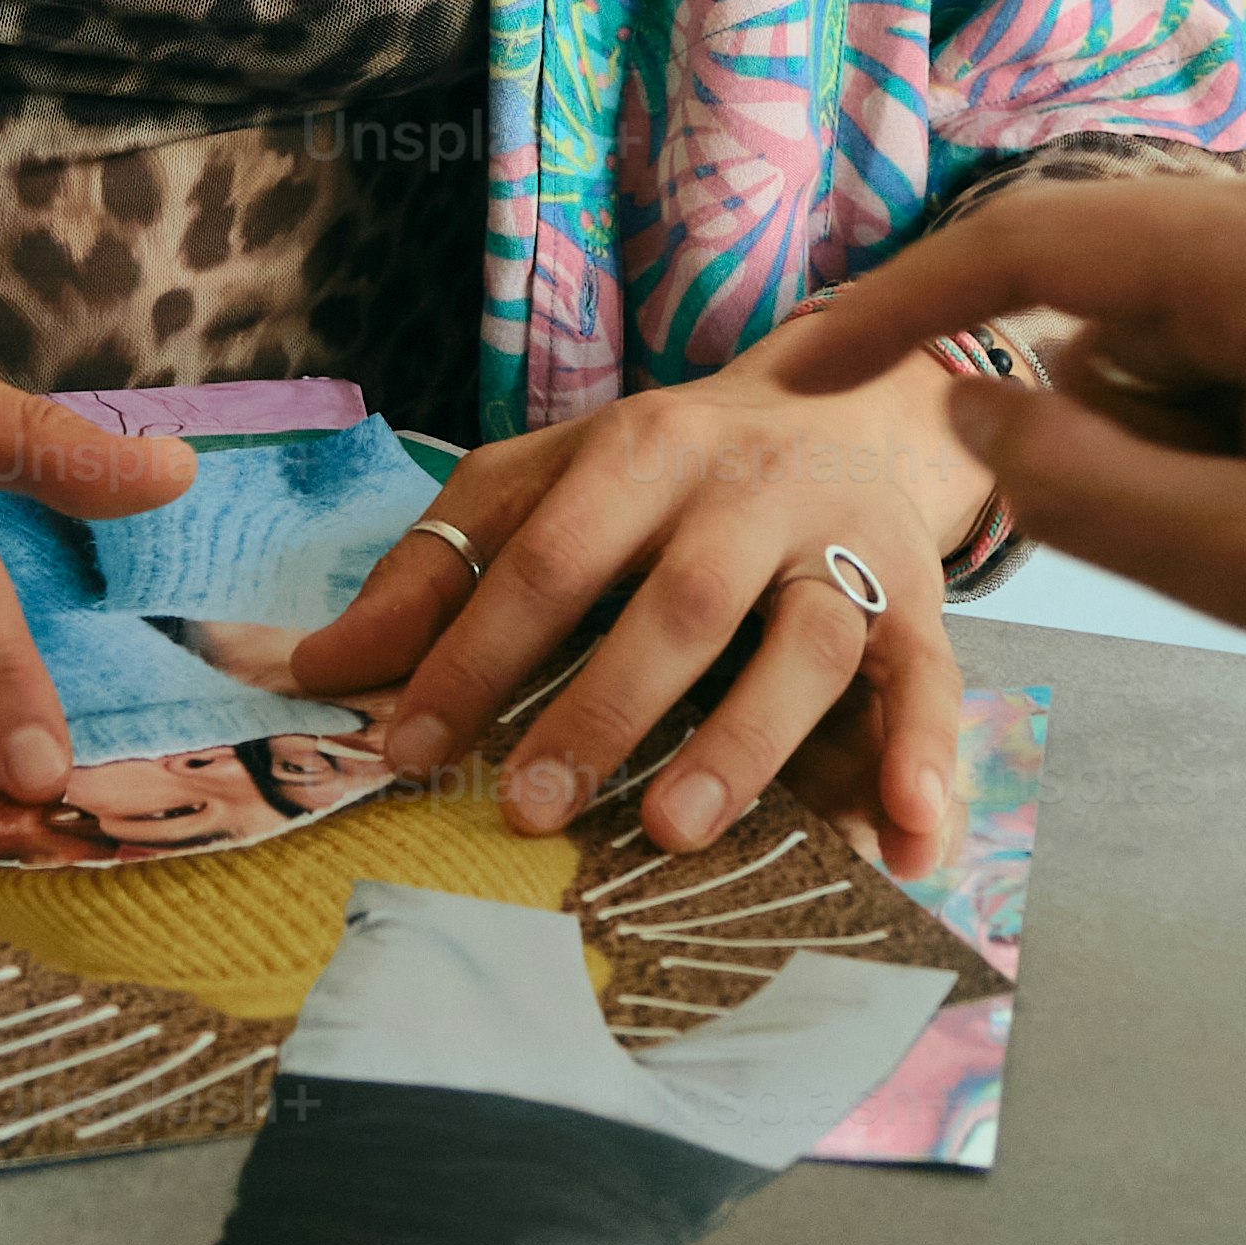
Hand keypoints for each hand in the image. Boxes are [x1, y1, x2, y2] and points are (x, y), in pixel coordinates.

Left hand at [287, 348, 982, 874]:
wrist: (844, 404)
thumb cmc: (660, 472)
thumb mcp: (538, 484)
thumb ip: (435, 569)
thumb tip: (314, 670)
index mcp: (643, 448)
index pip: (549, 556)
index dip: (475, 652)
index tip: (406, 747)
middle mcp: (750, 490)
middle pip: (681, 601)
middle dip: (604, 707)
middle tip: (529, 807)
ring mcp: (843, 547)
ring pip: (808, 644)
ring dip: (746, 743)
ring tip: (674, 830)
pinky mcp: (918, 605)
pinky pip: (931, 684)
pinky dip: (927, 761)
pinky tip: (905, 840)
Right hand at [735, 145, 1245, 777]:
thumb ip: (1078, 484)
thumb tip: (963, 404)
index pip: (1028, 247)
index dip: (894, 310)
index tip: (790, 372)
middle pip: (1108, 288)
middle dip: (1114, 416)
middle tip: (1232, 533)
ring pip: (1169, 311)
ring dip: (1182, 421)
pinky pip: (1236, 310)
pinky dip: (1233, 402)